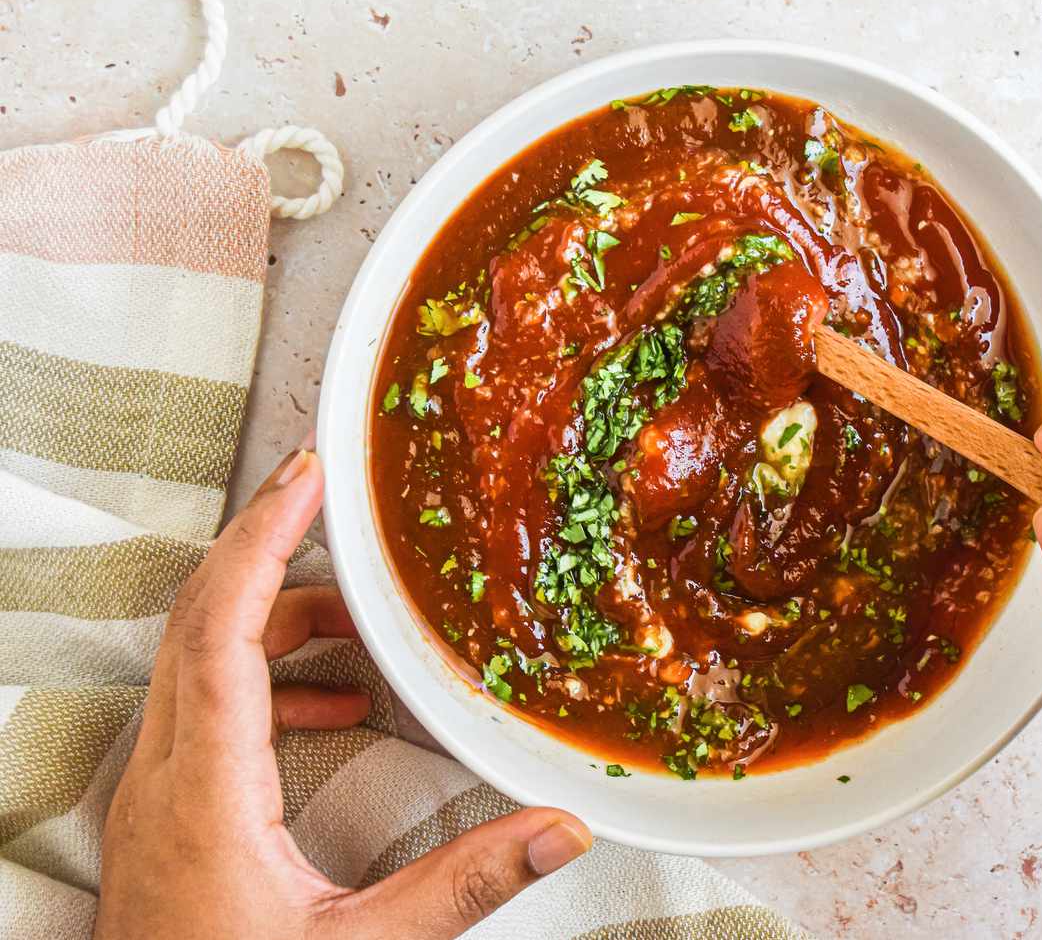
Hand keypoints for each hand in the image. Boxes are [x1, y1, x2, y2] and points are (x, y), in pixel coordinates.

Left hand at [94, 444, 590, 939]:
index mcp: (206, 796)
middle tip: (326, 498)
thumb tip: (557, 832)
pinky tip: (333, 709)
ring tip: (360, 620)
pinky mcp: (168, 814)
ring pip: (197, 660)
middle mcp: (165, 780)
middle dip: (266, 547)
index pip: (221, 631)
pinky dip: (266, 679)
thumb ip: (464, 887)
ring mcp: (157, 795)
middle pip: (198, 621)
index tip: (306, 481)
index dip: (264, 542)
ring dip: (274, 619)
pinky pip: (205, 707)